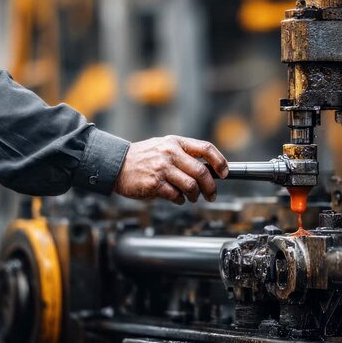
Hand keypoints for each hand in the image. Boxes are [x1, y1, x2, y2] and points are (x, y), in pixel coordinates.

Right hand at [114, 135, 228, 204]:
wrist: (117, 165)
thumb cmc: (143, 158)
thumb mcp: (164, 147)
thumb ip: (184, 155)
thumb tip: (209, 170)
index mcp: (175, 142)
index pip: (205, 148)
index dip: (219, 161)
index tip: (225, 172)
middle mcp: (170, 153)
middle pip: (202, 171)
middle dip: (210, 187)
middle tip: (211, 194)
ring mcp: (162, 168)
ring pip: (191, 186)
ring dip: (195, 195)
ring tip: (192, 197)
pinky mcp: (154, 183)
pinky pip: (176, 195)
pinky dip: (180, 200)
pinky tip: (176, 198)